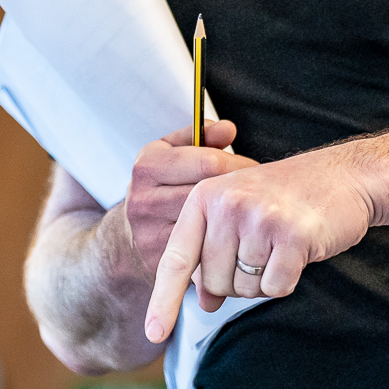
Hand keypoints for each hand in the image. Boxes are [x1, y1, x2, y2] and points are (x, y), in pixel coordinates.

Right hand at [116, 120, 252, 278]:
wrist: (129, 237)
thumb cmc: (160, 187)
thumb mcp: (171, 153)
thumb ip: (200, 136)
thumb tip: (228, 128)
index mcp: (148, 166)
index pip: (207, 162)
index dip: (238, 165)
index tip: (253, 170)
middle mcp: (145, 199)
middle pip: (210, 195)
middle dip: (241, 192)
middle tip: (259, 193)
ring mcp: (151, 233)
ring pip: (210, 224)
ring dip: (236, 219)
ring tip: (249, 212)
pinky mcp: (162, 261)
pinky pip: (206, 250)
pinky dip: (225, 243)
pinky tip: (235, 235)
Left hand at [145, 144, 377, 342]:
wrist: (344, 177)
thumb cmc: (287, 198)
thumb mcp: (238, 216)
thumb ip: (214, 255)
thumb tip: (205, 303)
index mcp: (204, 197)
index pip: (176, 259)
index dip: (163, 300)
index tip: (153, 333)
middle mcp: (226, 204)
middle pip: (215, 282)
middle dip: (237, 282)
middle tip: (262, 252)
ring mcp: (259, 218)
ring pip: (245, 288)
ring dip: (263, 280)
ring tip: (280, 246)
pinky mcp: (291, 236)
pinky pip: (275, 287)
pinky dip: (286, 280)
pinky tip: (297, 252)